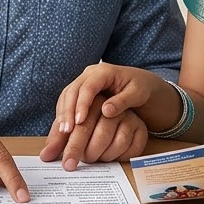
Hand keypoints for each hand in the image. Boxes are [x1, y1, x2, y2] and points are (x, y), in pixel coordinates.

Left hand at [39, 95, 148, 169]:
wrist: (125, 115)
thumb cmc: (93, 124)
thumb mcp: (74, 128)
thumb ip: (59, 139)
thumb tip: (44, 156)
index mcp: (89, 99)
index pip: (77, 117)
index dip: (69, 136)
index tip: (64, 154)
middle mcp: (109, 105)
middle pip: (92, 128)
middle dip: (78, 148)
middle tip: (69, 164)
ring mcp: (127, 116)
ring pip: (112, 138)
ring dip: (100, 154)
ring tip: (93, 159)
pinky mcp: (140, 128)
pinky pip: (130, 146)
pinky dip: (118, 156)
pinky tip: (111, 158)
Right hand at [50, 63, 165, 133]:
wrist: (140, 83)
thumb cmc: (140, 88)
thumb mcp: (137, 94)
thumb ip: (122, 101)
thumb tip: (106, 111)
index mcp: (104, 71)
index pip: (88, 87)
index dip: (82, 104)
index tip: (80, 121)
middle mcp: (90, 74)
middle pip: (72, 90)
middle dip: (67, 111)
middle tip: (67, 130)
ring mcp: (84, 81)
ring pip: (67, 95)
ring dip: (63, 113)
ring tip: (63, 132)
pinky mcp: (81, 91)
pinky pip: (68, 100)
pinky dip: (64, 114)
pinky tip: (65, 128)